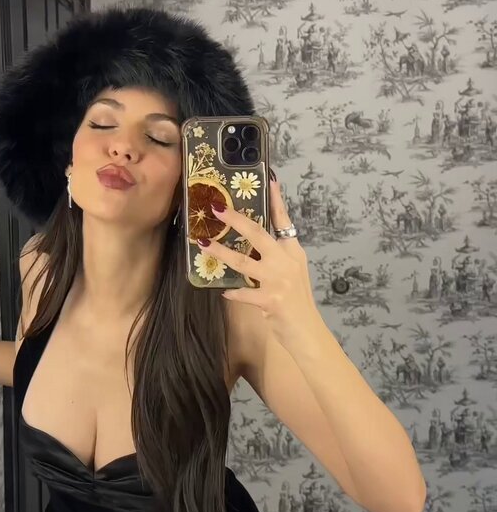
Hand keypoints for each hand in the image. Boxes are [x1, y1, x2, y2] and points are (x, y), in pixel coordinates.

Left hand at [198, 179, 322, 349]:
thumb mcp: (292, 273)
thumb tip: (254, 244)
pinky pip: (243, 293)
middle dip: (236, 220)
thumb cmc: (297, 302)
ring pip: (243, 262)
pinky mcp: (270, 299)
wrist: (307, 331)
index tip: (270, 180)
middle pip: (258, 234)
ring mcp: (278, 280)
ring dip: (221, 253)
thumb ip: (276, 258)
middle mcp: (286, 261)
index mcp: (293, 252)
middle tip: (217, 209)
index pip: (284, 221)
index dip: (276, 201)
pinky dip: (233, 293)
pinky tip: (223, 291)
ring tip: (204, 244)